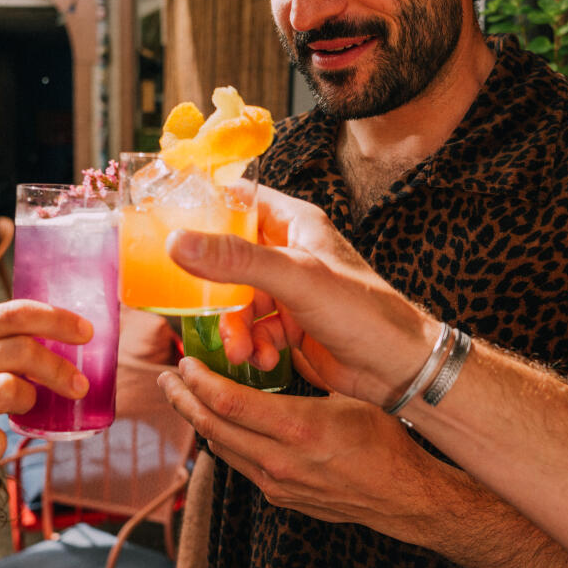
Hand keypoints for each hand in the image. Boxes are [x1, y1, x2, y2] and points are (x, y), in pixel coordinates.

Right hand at [0, 299, 90, 485]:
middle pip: (19, 351)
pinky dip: (0, 445)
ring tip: (30, 406)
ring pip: (7, 390)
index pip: (14, 314)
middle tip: (80, 385)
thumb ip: (4, 340)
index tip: (87, 332)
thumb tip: (70, 335)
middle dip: (58, 367)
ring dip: (31, 399)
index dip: (56, 320)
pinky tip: (0, 442)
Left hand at [159, 358, 437, 534]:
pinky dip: (223, 440)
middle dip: (184, 400)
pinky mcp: (280, 497)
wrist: (402, 496)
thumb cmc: (383, 440)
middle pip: (213, 428)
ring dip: (198, 421)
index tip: (187, 363)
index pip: (229, 403)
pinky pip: (240, 464)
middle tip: (168, 378)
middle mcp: (281, 461)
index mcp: (300, 428)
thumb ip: (308, 376)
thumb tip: (275, 346)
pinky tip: (219, 424)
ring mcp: (277, 484)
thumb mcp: (348, 395)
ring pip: (221, 448)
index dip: (199, 381)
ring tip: (183, 397)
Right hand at [167, 187, 433, 406]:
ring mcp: (290, 290)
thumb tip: (178, 242)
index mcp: (296, 223)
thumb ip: (237, 259)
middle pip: (228, 257)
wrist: (399, 368)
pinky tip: (261, 360)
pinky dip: (250, 346)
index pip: (238, 199)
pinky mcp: (291, 325)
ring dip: (231, 326)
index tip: (168, 225)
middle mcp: (290, 251)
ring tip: (239, 350)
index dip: (204, 208)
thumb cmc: (363, 311)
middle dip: (211, 289)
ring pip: (237, 300)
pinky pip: (253, 330)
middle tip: (198, 311)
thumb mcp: (296, 277)